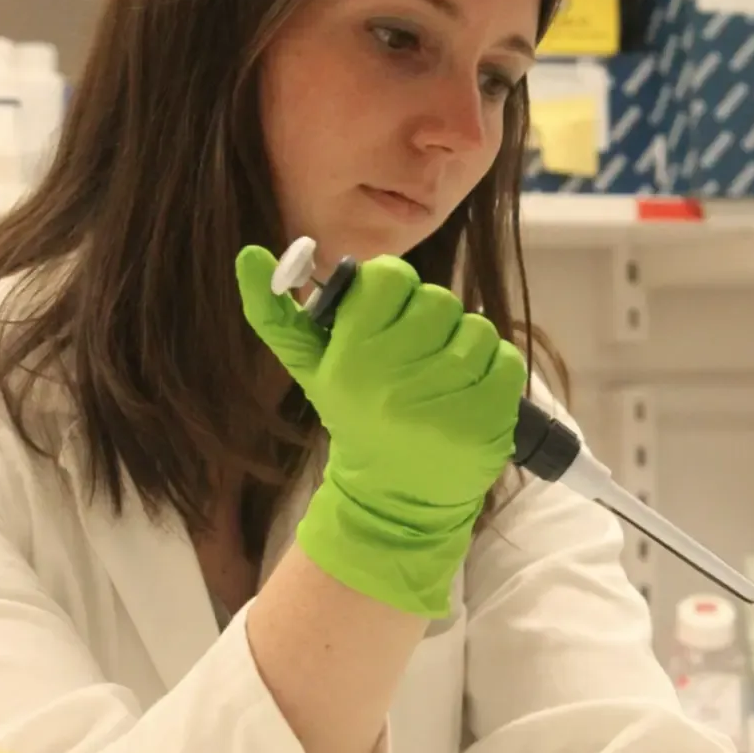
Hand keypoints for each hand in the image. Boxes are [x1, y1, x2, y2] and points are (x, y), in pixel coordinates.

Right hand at [235, 246, 526, 617]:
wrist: (394, 498)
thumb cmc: (355, 418)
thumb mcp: (310, 371)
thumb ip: (275, 314)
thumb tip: (248, 254)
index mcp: (350, 359)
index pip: (389, 278)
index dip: (394, 289)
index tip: (390, 314)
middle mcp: (394, 379)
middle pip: (437, 300)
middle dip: (431, 321)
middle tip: (418, 351)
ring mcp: (444, 401)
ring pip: (475, 329)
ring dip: (464, 345)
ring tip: (442, 375)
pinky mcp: (486, 420)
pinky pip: (505, 360)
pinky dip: (493, 370)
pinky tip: (468, 392)